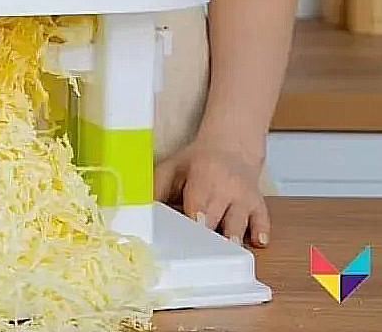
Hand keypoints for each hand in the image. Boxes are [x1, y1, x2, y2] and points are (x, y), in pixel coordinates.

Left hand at [155, 138, 270, 247]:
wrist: (231, 147)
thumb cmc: (197, 163)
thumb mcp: (173, 168)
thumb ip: (156, 188)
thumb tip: (139, 210)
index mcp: (203, 176)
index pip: (195, 204)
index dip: (189, 223)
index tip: (182, 239)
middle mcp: (226, 187)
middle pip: (216, 218)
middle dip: (207, 237)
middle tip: (199, 253)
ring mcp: (244, 197)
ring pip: (239, 222)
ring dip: (232, 237)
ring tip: (229, 251)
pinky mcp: (258, 205)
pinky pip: (262, 220)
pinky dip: (260, 231)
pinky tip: (258, 242)